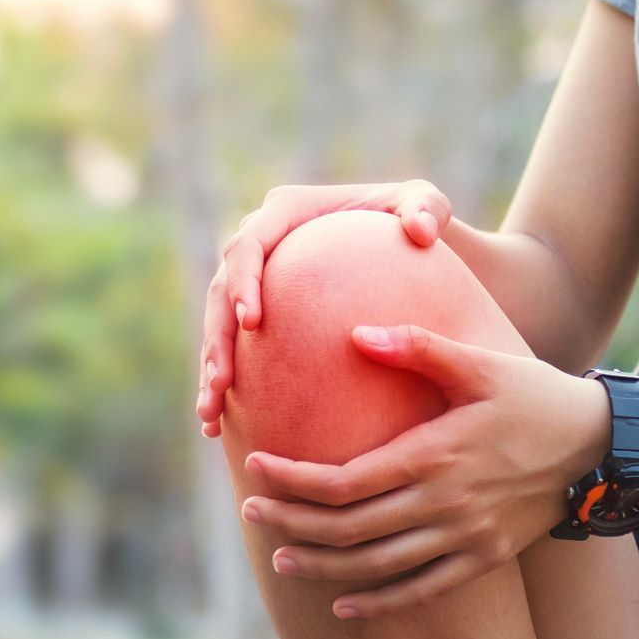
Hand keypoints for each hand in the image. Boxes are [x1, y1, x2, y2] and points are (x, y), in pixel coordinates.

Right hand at [196, 179, 452, 437]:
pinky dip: (224, 389)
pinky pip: (236, 354)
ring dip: (210, 371)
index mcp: (286, 212)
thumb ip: (428, 209)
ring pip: (219, 328)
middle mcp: (261, 245)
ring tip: (210, 415)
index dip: (243, 282)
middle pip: (220, 292)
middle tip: (222, 382)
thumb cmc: (420, 225)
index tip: (253, 322)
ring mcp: (256, 284)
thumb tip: (419, 231)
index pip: (250, 244)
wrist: (409, 254)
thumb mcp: (428, 209)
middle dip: (217, 339)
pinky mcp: (259, 318)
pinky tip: (217, 430)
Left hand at [240, 324, 609, 618]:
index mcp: (434, 454)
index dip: (293, 480)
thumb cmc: (536, 396)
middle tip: (250, 513)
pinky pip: (422, 590)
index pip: (344, 479)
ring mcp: (465, 538)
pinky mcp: (484, 559)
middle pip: (349, 528)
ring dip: (323, 566)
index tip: (256, 469)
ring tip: (282, 559)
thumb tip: (355, 335)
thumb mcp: (481, 362)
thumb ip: (417, 346)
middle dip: (292, 523)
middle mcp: (444, 504)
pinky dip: (380, 603)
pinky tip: (344, 607)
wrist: (601, 448)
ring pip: (377, 566)